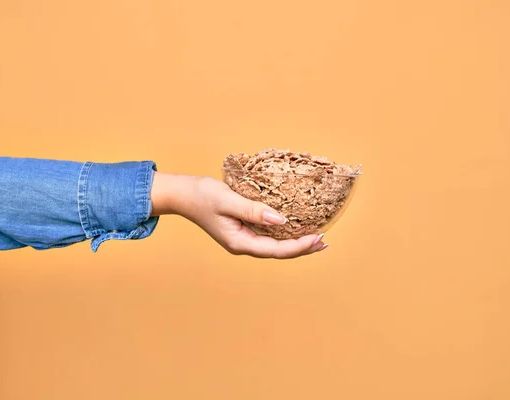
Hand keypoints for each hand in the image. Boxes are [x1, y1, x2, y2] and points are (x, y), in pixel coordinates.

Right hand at [150, 173, 327, 258]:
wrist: (183, 194)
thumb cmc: (203, 195)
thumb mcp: (228, 200)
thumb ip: (254, 210)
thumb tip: (282, 219)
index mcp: (240, 243)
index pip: (276, 250)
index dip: (299, 246)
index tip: (318, 237)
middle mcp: (243, 245)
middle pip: (279, 252)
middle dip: (303, 248)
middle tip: (325, 241)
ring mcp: (244, 238)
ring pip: (276, 246)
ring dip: (296, 243)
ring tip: (317, 238)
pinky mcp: (244, 230)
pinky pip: (269, 236)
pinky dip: (285, 233)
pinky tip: (296, 227)